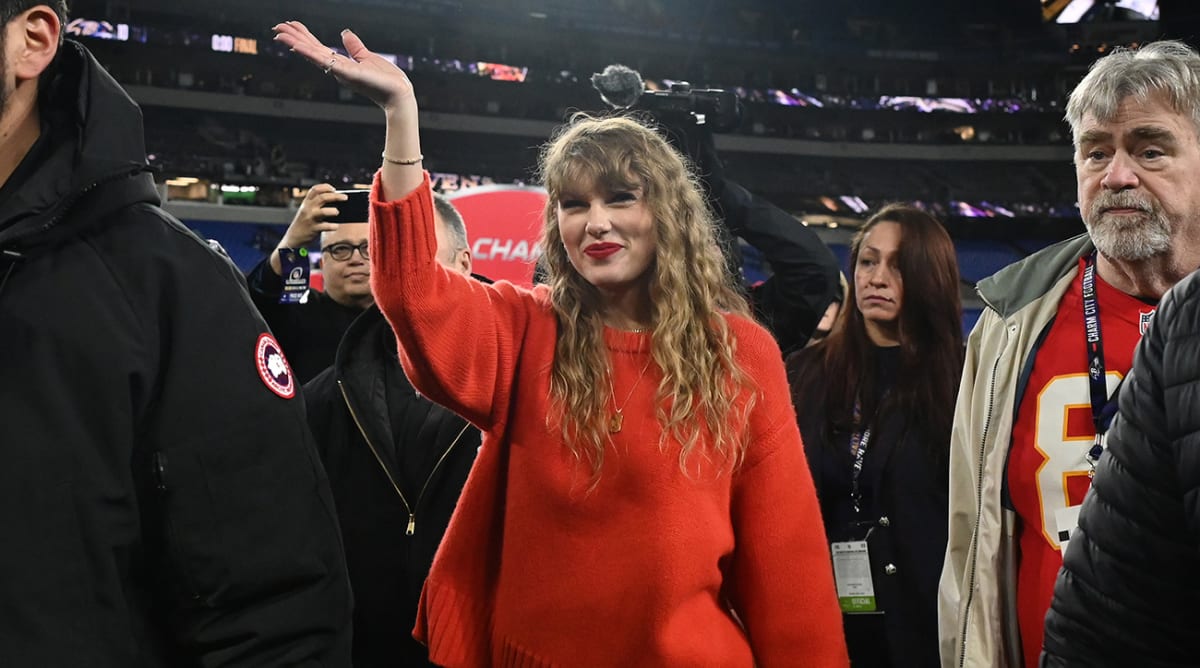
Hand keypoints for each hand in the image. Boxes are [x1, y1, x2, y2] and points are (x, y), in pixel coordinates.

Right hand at [272, 21, 414, 113]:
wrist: (399, 93)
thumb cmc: (386, 79)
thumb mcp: (367, 56)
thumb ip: (354, 46)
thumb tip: (345, 33)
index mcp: (341, 64)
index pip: (317, 47)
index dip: (303, 36)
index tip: (290, 26)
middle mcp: (337, 68)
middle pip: (311, 50)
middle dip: (294, 38)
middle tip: (276, 27)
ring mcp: (340, 71)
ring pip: (313, 54)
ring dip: (296, 43)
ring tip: (279, 34)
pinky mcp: (347, 73)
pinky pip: (326, 62)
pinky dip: (310, 54)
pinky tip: (297, 46)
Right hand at [279, 184, 344, 248]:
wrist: (293, 237)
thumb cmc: (305, 223)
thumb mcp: (307, 210)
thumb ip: (317, 205)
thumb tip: (337, 201)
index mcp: (306, 202)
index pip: (315, 189)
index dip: (325, 187)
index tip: (334, 189)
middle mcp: (307, 208)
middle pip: (323, 198)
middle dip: (336, 196)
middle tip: (345, 197)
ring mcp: (310, 218)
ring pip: (323, 211)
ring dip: (333, 211)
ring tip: (337, 212)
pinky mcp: (313, 229)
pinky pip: (325, 226)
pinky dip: (333, 226)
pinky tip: (336, 226)